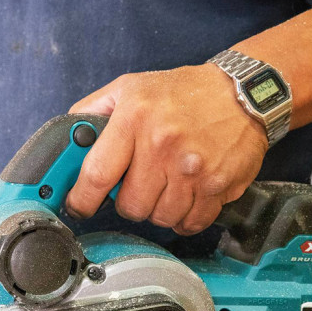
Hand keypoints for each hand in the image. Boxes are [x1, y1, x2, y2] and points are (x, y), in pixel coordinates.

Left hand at [66, 64, 267, 234]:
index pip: (96, 176)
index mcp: (134, 119)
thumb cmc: (183, 92)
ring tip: (166, 185)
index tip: (80, 206)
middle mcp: (163, 145)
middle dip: (129, 201)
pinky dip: (184, 218)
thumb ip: (93, 111)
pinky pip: (190, 223)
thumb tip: (69, 140)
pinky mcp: (218, 186)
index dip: (82, 200)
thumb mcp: (131, 87)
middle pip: (130, 206)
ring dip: (158, 209)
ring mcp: (193, 169)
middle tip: (137, 185)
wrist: (242, 93)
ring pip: (159, 218)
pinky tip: (185, 198)